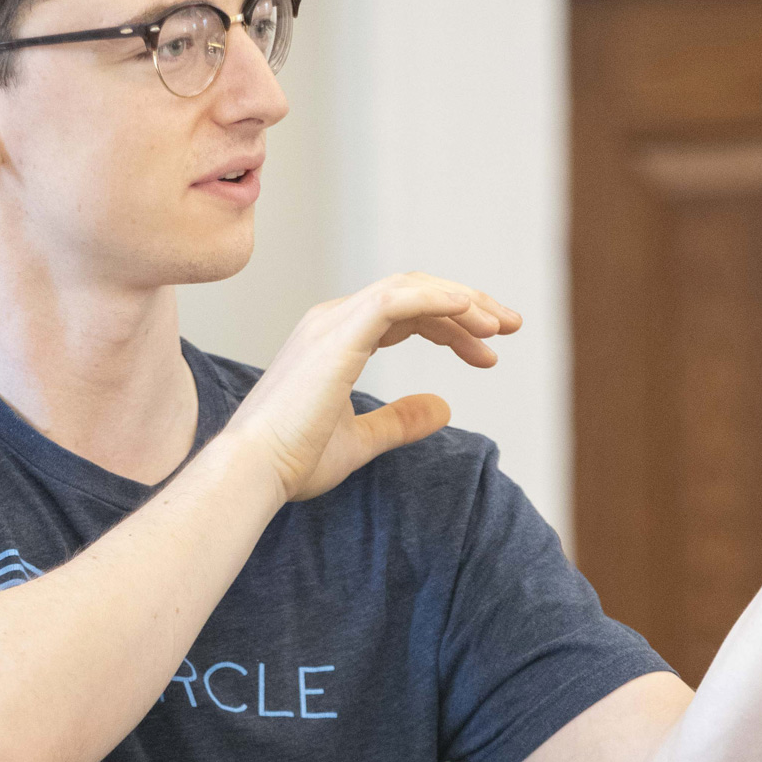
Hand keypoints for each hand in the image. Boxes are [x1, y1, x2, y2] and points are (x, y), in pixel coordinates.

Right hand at [232, 273, 521, 503]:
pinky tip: (474, 313)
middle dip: (466, 306)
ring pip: (411, 289)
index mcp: (334, 340)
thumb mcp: (360, 440)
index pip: (405, 314)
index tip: (488, 354)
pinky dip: (440, 300)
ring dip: (462, 300)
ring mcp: (333, 322)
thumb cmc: (292, 461)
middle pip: (414, 294)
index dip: (451, 327)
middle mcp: (332, 320)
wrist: (252, 472)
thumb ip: (400, 420)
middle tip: (509, 327)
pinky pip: (399, 299)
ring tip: (501, 325)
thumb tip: (444, 407)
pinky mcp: (339, 334)